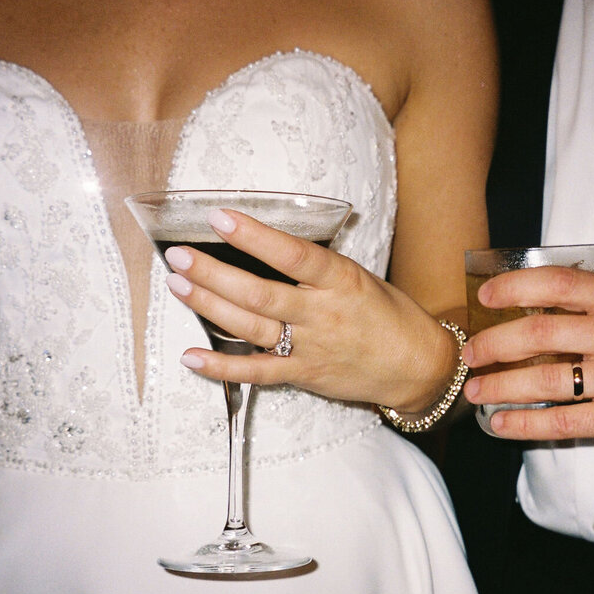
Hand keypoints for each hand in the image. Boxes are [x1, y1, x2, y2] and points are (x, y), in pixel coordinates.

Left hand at [162, 209, 459, 412]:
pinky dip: (221, 367)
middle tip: (178, 256)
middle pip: (260, 293)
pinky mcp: (304, 376)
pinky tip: (191, 356)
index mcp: (342, 281)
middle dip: (214, 274)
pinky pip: (257, 372)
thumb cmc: (388, 315)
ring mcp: (311, 347)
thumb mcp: (360, 278)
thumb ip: (317, 268)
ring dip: (209, 306)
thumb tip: (268, 244)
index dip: (254, 236)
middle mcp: (324, 314)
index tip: (219, 218)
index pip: (293, 255)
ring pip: (252, 327)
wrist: (416, 367)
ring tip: (177, 285)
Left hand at [461, 266, 593, 453]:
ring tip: (475, 390)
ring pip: (543, 381)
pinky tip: (500, 424)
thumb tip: (530, 304)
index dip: (515, 287)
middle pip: (539, 334)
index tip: (485, 297)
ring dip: (499, 386)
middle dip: (493, 344)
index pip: (558, 284)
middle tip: (470, 353)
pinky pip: (559, 421)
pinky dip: (522, 423)